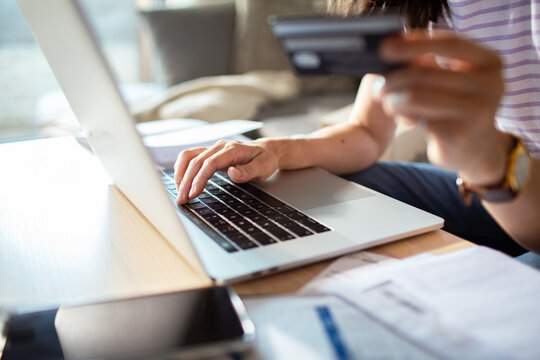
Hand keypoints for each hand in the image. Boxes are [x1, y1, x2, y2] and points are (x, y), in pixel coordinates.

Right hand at [174, 139, 279, 203]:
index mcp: (233, 149)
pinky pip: (190, 156)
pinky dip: (182, 168)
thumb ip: (248, 171)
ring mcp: (213, 148)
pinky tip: (181, 181)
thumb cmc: (266, 160)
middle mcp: (220, 146)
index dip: (199, 178)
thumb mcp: (263, 167)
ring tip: (178, 192)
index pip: (210, 162)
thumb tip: (233, 173)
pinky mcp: (209, 153)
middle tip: (181, 200)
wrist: (267, 150)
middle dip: (186, 181)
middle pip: (196, 161)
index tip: (193, 193)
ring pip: (189, 157)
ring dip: (180, 174)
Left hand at [377, 31, 511, 184]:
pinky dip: (404, 118)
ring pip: (416, 97)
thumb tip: (392, 47)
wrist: (475, 149)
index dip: (415, 43)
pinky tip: (406, 120)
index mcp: (490, 62)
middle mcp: (490, 84)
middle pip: (425, 74)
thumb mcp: (451, 80)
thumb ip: (429, 63)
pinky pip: (417, 119)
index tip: (386, 46)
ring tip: (388, 103)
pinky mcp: (459, 134)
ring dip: (394, 100)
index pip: (450, 43)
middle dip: (394, 79)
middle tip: (377, 87)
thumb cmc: (457, 107)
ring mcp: (477, 111)